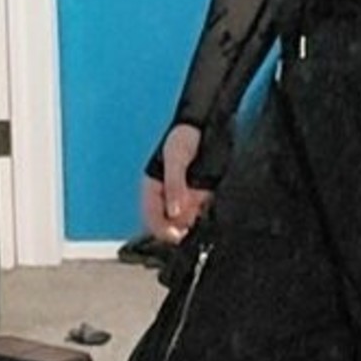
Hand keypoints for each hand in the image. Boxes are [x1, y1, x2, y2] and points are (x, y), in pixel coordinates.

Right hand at [140, 123, 212, 244]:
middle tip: (189, 233)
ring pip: (185, 223)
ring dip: (192, 226)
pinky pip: (201, 215)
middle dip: (177, 231)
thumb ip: (174, 185)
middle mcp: (167, 196)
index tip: (174, 235)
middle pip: (168, 224)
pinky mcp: (200, 197)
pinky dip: (204, 218)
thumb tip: (174, 212)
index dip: (160, 229)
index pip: (151, 217)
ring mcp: (184, 198)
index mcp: (152, 188)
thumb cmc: (183, 137)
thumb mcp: (176, 159)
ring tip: (200, 222)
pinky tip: (209, 216)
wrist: (206, 125)